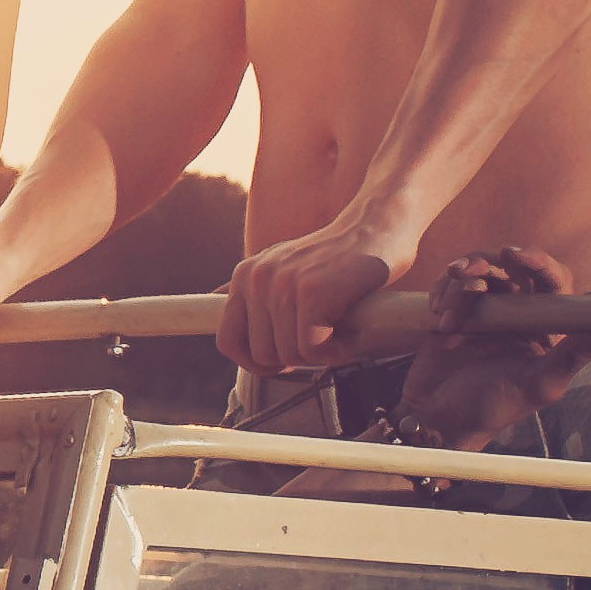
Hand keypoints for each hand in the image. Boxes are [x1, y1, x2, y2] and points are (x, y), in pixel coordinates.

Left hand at [218, 217, 408, 376]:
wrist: (378, 227)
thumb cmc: (336, 258)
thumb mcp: (283, 267)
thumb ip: (252, 289)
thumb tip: (212, 297)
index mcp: (244, 276)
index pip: (227, 341)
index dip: (255, 362)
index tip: (285, 358)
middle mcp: (256, 278)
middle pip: (261, 356)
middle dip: (295, 357)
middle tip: (323, 336)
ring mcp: (283, 284)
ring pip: (288, 356)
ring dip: (321, 354)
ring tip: (339, 327)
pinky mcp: (312, 293)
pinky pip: (311, 350)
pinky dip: (336, 351)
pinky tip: (350, 332)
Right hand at [385, 247, 590, 453]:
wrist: (440, 416)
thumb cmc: (494, 406)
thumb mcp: (538, 385)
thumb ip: (570, 358)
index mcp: (544, 326)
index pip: (550, 279)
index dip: (536, 261)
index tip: (514, 255)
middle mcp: (517, 313)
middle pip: (509, 266)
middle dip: (486, 262)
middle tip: (464, 270)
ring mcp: (485, 310)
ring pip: (477, 271)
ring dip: (459, 282)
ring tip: (446, 309)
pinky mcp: (456, 311)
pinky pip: (451, 285)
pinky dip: (442, 291)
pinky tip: (437, 314)